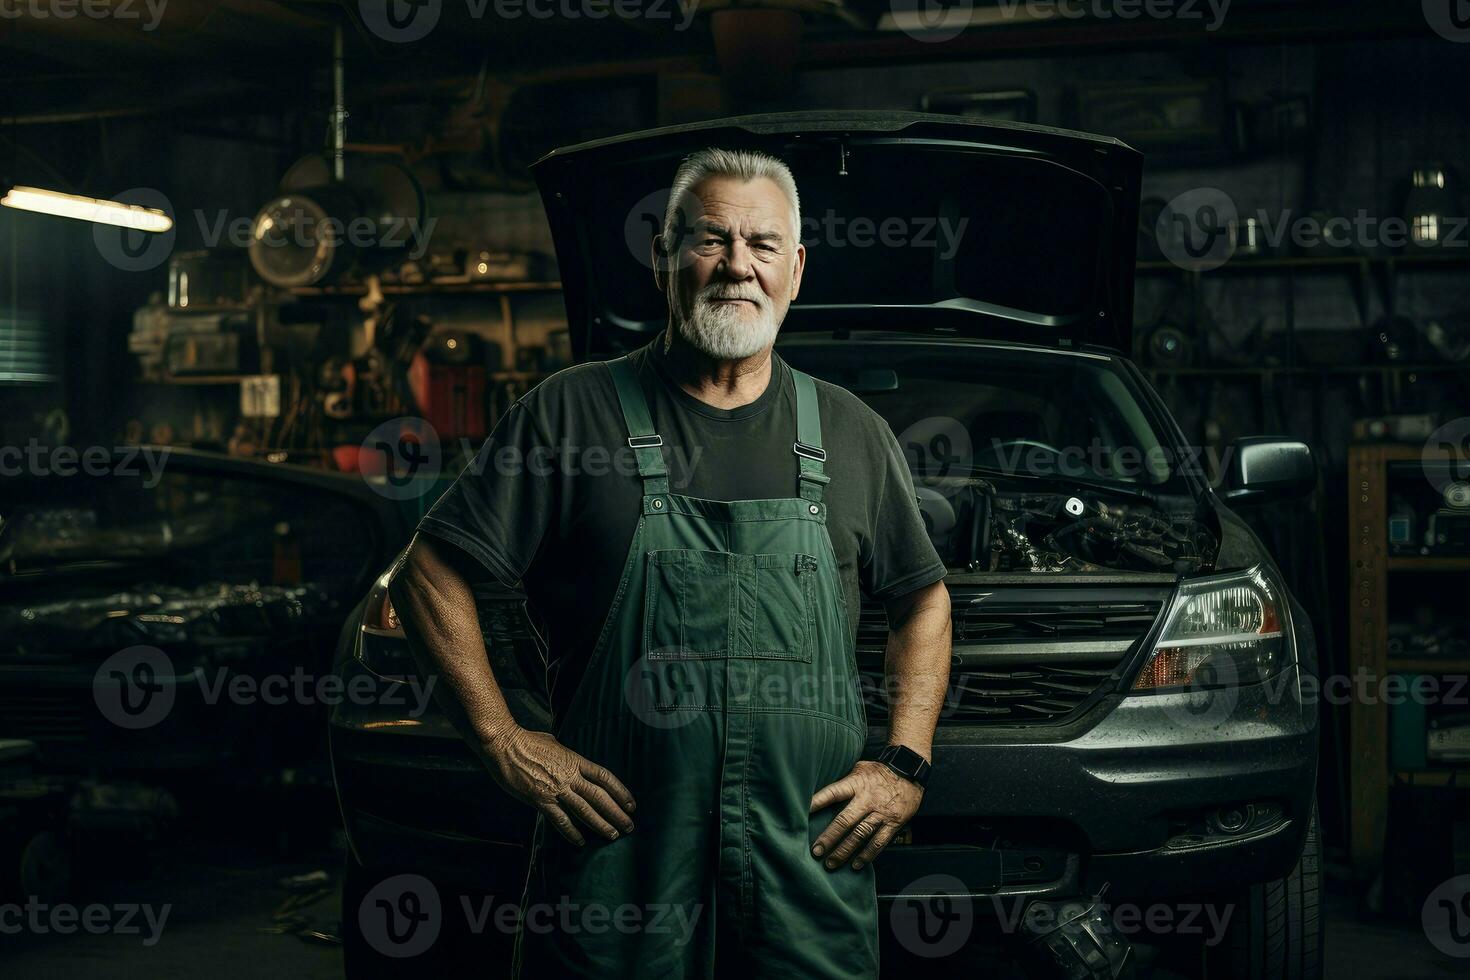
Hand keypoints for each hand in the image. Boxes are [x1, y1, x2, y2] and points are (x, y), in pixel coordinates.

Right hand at [484, 728, 635, 845]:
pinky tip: (580, 842)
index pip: (604, 777)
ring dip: (600, 824)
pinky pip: (560, 819)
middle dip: (617, 813)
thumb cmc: (526, 740)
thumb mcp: (554, 743)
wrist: (504, 745)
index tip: (631, 804)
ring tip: (613, 835)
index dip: (620, 791)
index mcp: (575, 760)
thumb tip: (569, 760)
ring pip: (584, 810)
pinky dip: (571, 832)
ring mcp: (556, 788)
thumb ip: (565, 755)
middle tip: (629, 827)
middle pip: (600, 797)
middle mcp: (569, 776)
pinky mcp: (540, 799)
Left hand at [809, 759, 923, 871]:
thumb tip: (820, 794)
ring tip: (831, 863)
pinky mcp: (894, 823)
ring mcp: (881, 812)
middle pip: (845, 820)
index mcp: (856, 783)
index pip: (832, 793)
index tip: (802, 813)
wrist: (909, 770)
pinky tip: (856, 864)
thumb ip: (843, 782)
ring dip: (845, 851)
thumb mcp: (858, 769)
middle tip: (816, 852)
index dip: (817, 803)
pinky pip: (879, 842)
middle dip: (829, 838)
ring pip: (860, 835)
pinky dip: (867, 855)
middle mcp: (867, 799)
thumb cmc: (879, 771)